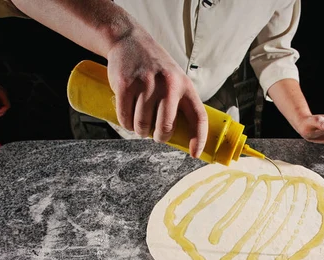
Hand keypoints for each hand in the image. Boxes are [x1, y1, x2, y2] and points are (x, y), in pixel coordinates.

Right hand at [106, 29, 207, 156]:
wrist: (129, 41)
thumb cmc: (156, 68)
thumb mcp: (175, 80)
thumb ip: (179, 103)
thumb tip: (180, 137)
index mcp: (185, 86)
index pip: (198, 117)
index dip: (198, 139)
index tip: (195, 154)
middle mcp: (168, 85)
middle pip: (166, 128)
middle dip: (160, 137)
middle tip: (156, 135)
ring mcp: (146, 84)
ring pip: (142, 126)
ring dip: (139, 131)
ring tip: (140, 124)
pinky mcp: (125, 84)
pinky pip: (125, 117)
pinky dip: (126, 124)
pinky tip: (128, 119)